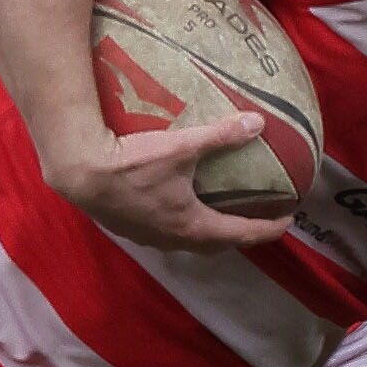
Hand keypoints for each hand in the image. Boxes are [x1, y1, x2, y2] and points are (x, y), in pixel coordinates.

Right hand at [42, 112, 291, 252]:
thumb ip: (221, 135)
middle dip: (239, 234)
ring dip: (207, 232)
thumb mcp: (182, 146)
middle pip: (215, 244)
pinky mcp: (127, 228)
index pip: (240, 234)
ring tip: (220, 213)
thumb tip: (257, 122)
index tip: (287, 220)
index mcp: (192, 226)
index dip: (267, 229)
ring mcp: (147, 237)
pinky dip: (181, 224)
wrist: (79, 172)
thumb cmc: (133, 162)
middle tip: (257, 219)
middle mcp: (171, 239)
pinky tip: (177, 206)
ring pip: (187, 242)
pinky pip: (164, 233)